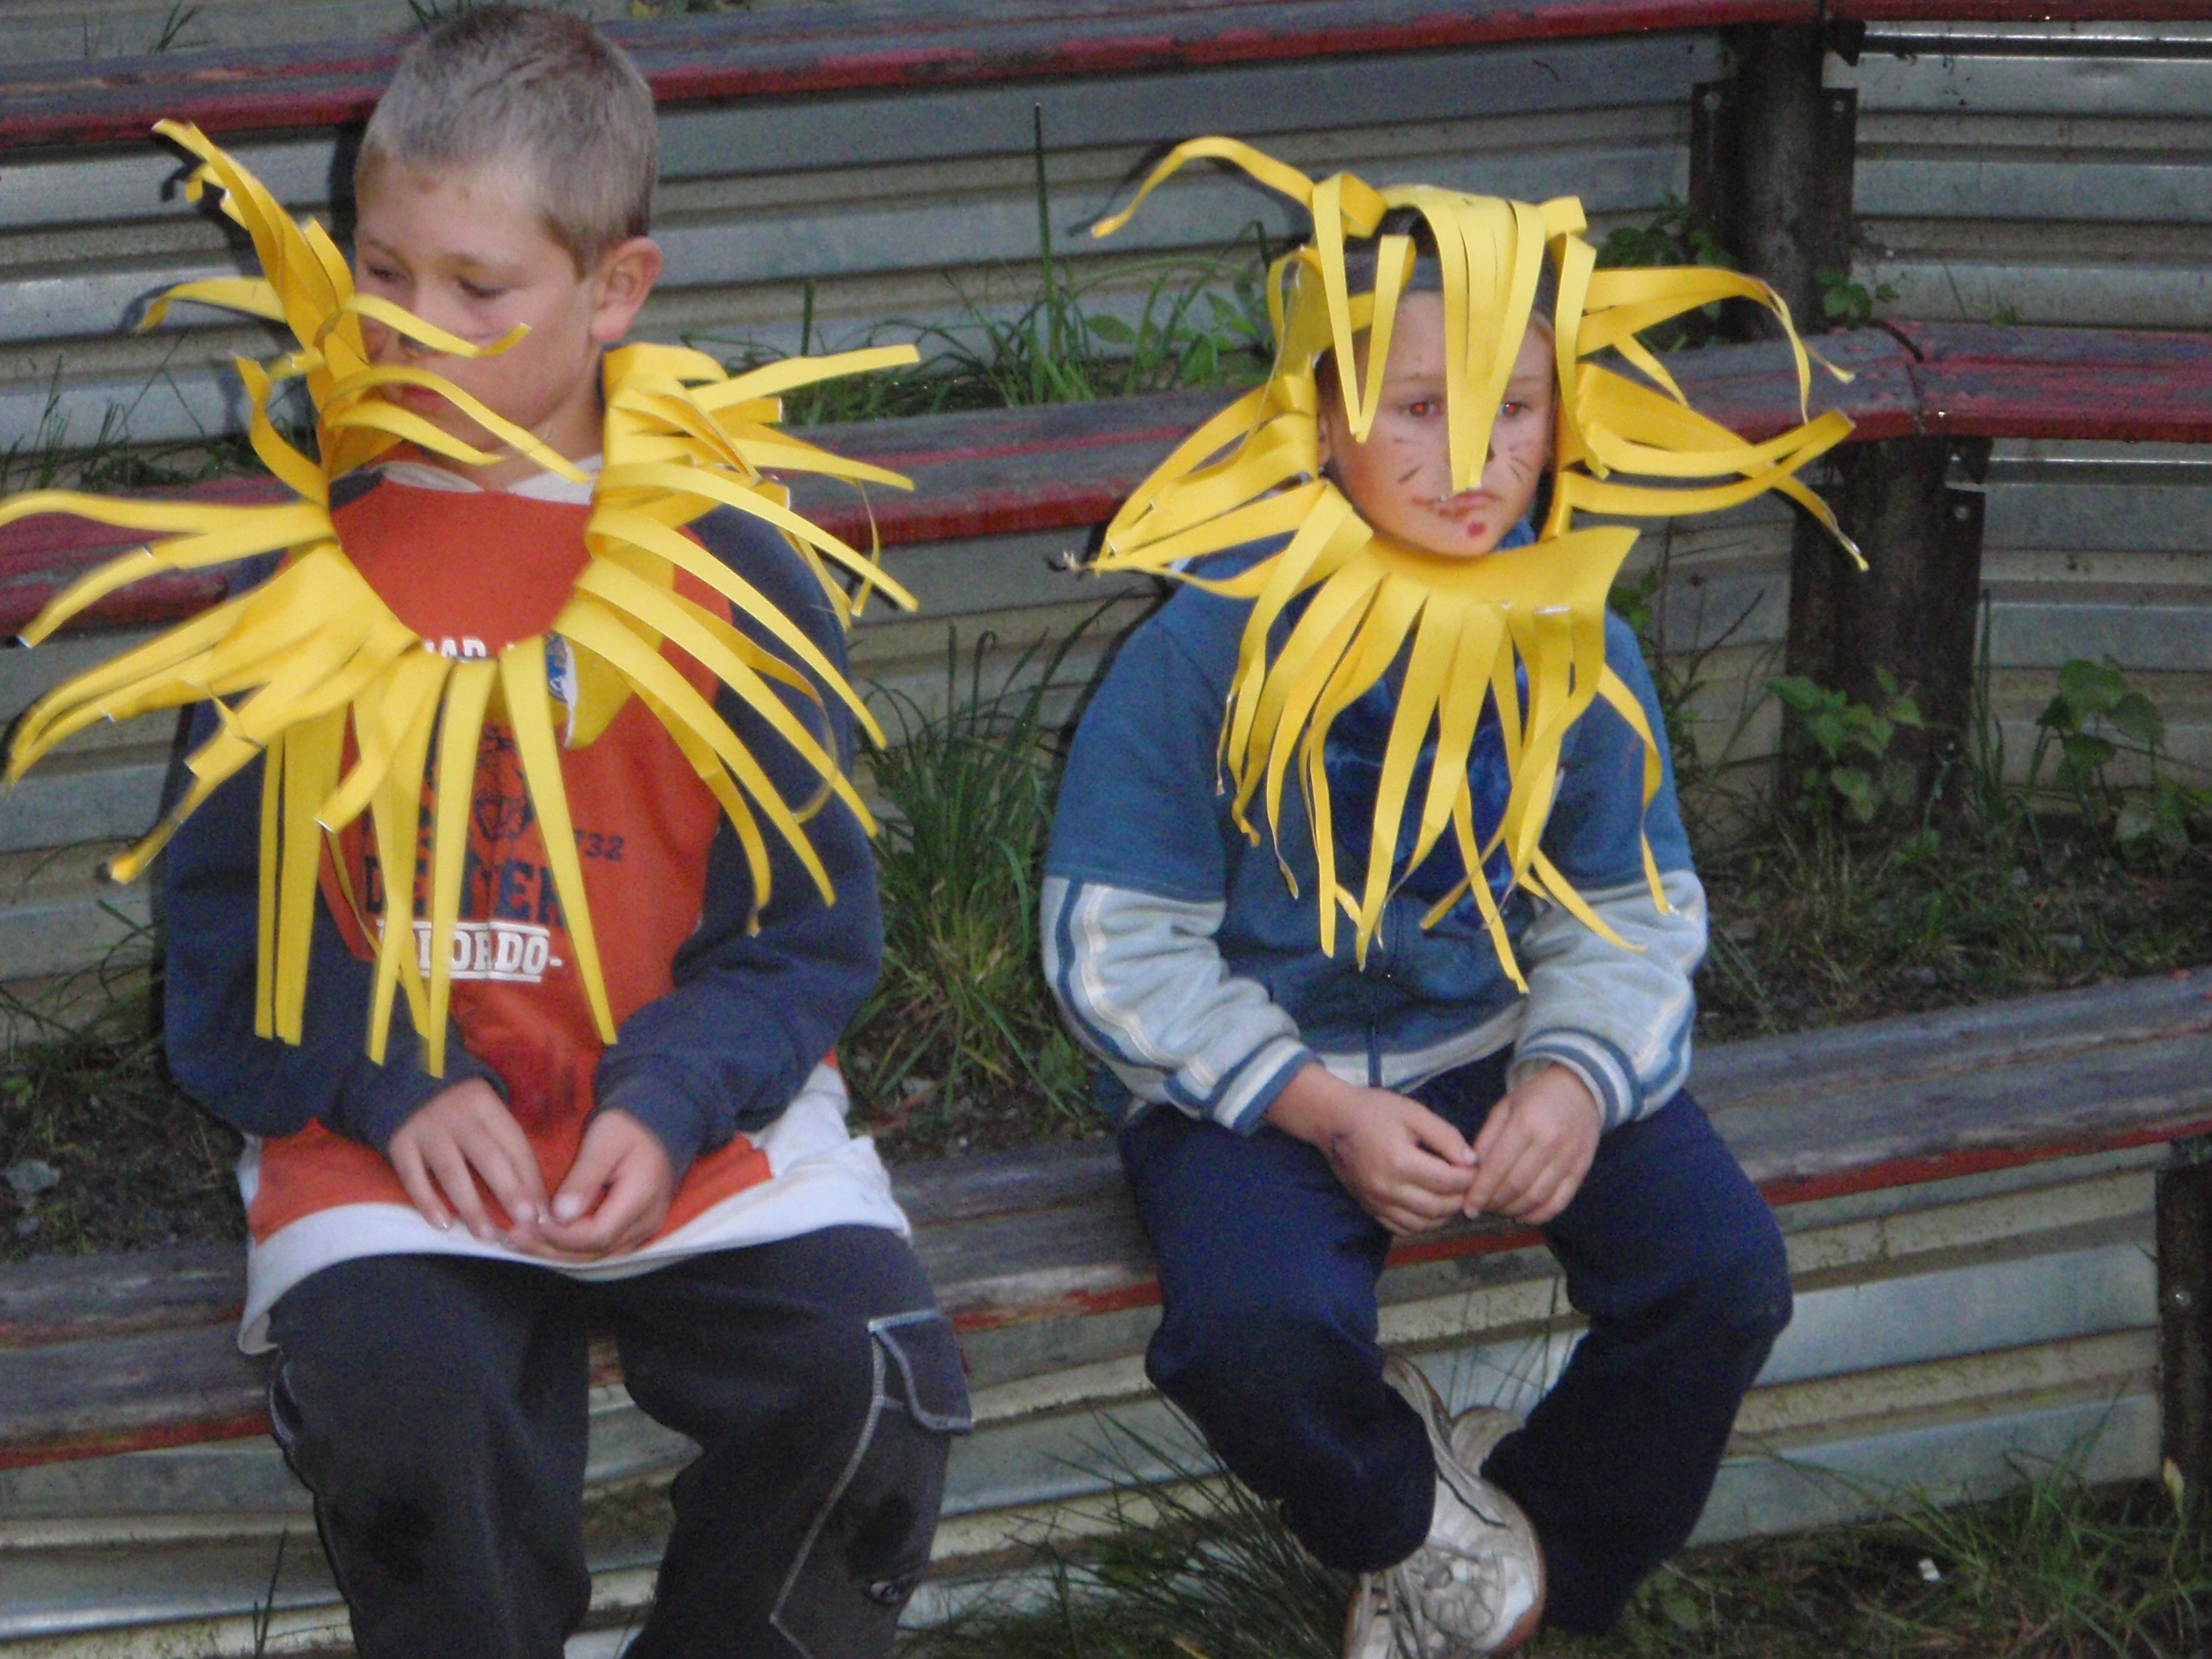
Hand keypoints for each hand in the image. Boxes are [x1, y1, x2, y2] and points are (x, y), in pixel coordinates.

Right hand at [387, 1079, 548, 1244]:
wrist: (402, 1076)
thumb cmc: (457, 1104)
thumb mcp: (485, 1111)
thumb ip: (505, 1144)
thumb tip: (534, 1196)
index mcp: (488, 1107)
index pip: (515, 1146)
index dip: (531, 1180)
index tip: (544, 1213)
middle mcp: (459, 1117)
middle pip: (488, 1157)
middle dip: (510, 1191)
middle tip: (526, 1224)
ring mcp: (428, 1130)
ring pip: (452, 1171)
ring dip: (471, 1206)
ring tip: (487, 1235)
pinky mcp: (399, 1142)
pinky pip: (413, 1176)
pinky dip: (427, 1201)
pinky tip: (443, 1224)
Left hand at [530, 1111, 673, 1260]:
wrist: (655, 1125)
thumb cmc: (626, 1127)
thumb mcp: (603, 1141)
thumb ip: (584, 1178)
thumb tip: (561, 1215)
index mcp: (641, 1198)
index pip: (598, 1234)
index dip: (560, 1236)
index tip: (527, 1224)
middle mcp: (646, 1222)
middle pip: (595, 1252)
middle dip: (552, 1248)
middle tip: (515, 1237)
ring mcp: (642, 1230)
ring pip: (597, 1256)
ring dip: (558, 1252)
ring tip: (523, 1241)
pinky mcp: (633, 1231)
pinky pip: (601, 1249)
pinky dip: (571, 1248)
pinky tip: (546, 1240)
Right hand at [1266, 1064, 1476, 1236]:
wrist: (1330, 1120)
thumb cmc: (1373, 1111)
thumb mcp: (1413, 1112)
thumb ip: (1445, 1136)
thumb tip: (1472, 1160)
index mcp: (1399, 1162)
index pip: (1447, 1181)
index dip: (1469, 1177)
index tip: (1478, 1167)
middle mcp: (1387, 1189)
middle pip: (1438, 1207)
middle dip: (1461, 1198)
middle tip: (1471, 1184)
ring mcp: (1376, 1203)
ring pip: (1422, 1224)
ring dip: (1444, 1215)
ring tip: (1454, 1196)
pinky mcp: (1370, 1208)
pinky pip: (1402, 1228)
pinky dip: (1422, 1224)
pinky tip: (1430, 1207)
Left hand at [1462, 1064, 1601, 1224]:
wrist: (1581, 1088)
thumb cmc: (1535, 1096)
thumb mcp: (1504, 1107)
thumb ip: (1487, 1139)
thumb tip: (1470, 1173)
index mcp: (1525, 1123)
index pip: (1497, 1167)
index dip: (1480, 1191)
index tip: (1467, 1207)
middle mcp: (1550, 1142)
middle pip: (1516, 1185)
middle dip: (1494, 1203)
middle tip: (1481, 1208)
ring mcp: (1570, 1158)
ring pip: (1537, 1197)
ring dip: (1513, 1210)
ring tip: (1499, 1210)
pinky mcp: (1583, 1169)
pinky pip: (1560, 1201)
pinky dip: (1539, 1215)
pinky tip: (1523, 1216)